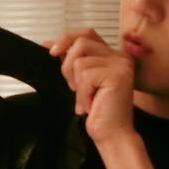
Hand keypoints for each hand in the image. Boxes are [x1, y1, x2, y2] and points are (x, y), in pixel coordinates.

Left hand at [44, 28, 135, 147]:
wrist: (111, 134)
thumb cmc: (98, 112)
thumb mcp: (79, 82)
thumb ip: (69, 61)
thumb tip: (48, 45)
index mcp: (112, 56)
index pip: (86, 34)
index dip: (67, 39)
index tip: (51, 52)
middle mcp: (120, 56)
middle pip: (81, 42)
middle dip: (68, 66)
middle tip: (73, 87)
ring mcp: (121, 64)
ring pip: (80, 61)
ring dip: (77, 84)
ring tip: (87, 99)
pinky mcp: (118, 74)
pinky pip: (85, 75)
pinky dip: (83, 93)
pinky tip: (92, 104)